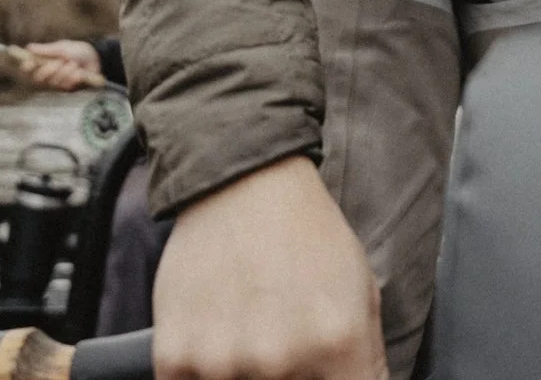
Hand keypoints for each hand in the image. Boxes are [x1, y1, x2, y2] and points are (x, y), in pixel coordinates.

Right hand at [13, 39, 105, 91]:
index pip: (29, 69)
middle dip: (48, 70)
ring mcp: (58, 84)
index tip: (28, 63)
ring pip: (54, 82)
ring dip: (65, 71)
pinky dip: (73, 76)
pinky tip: (79, 72)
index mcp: (44, 63)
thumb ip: (47, 50)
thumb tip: (29, 47)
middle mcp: (48, 75)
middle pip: (38, 79)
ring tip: (74, 63)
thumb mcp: (62, 48)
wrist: (96, 58)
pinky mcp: (68, 89)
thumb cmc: (77, 51)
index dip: (26, 67)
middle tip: (59, 61)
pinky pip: (66, 85)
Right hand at [152, 155, 384, 379]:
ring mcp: (222, 360)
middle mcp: (278, 359)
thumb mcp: (362, 291)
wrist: (242, 181)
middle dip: (290, 375)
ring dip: (242, 372)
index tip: (320, 369)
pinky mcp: (174, 355)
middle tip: (282, 337)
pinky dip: (202, 371)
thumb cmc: (307, 233)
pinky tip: (215, 337)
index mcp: (336, 344)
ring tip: (248, 331)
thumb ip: (366, 361)